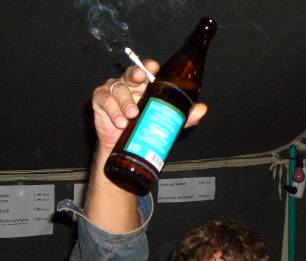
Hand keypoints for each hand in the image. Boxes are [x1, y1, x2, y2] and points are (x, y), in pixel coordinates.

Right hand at [92, 60, 207, 151]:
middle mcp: (129, 85)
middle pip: (130, 74)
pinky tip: (120, 121)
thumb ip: (183, 116)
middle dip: (135, 75)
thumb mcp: (166, 122)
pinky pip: (105, 101)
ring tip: (132, 115)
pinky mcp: (101, 101)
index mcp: (144, 86)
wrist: (127, 146)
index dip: (148, 67)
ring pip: (118, 89)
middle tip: (140, 81)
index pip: (146, 71)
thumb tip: (202, 109)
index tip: (153, 68)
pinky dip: (113, 111)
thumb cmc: (145, 127)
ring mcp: (113, 91)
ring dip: (125, 101)